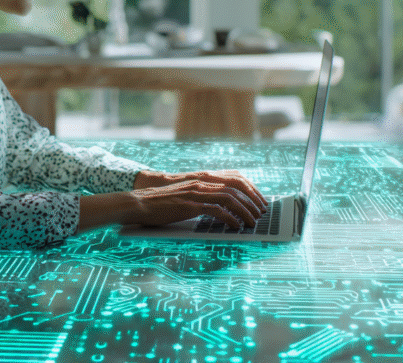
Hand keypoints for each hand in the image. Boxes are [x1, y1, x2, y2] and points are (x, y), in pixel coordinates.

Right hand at [128, 169, 267, 228]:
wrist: (140, 202)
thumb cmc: (162, 202)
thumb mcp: (186, 195)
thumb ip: (202, 196)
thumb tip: (221, 207)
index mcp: (203, 178)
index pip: (235, 177)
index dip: (251, 188)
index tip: (260, 200)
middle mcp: (202, 182)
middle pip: (237, 186)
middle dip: (253, 200)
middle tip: (261, 213)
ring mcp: (196, 193)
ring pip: (230, 198)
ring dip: (245, 211)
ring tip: (253, 222)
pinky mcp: (190, 205)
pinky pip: (216, 210)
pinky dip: (230, 218)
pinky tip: (236, 226)